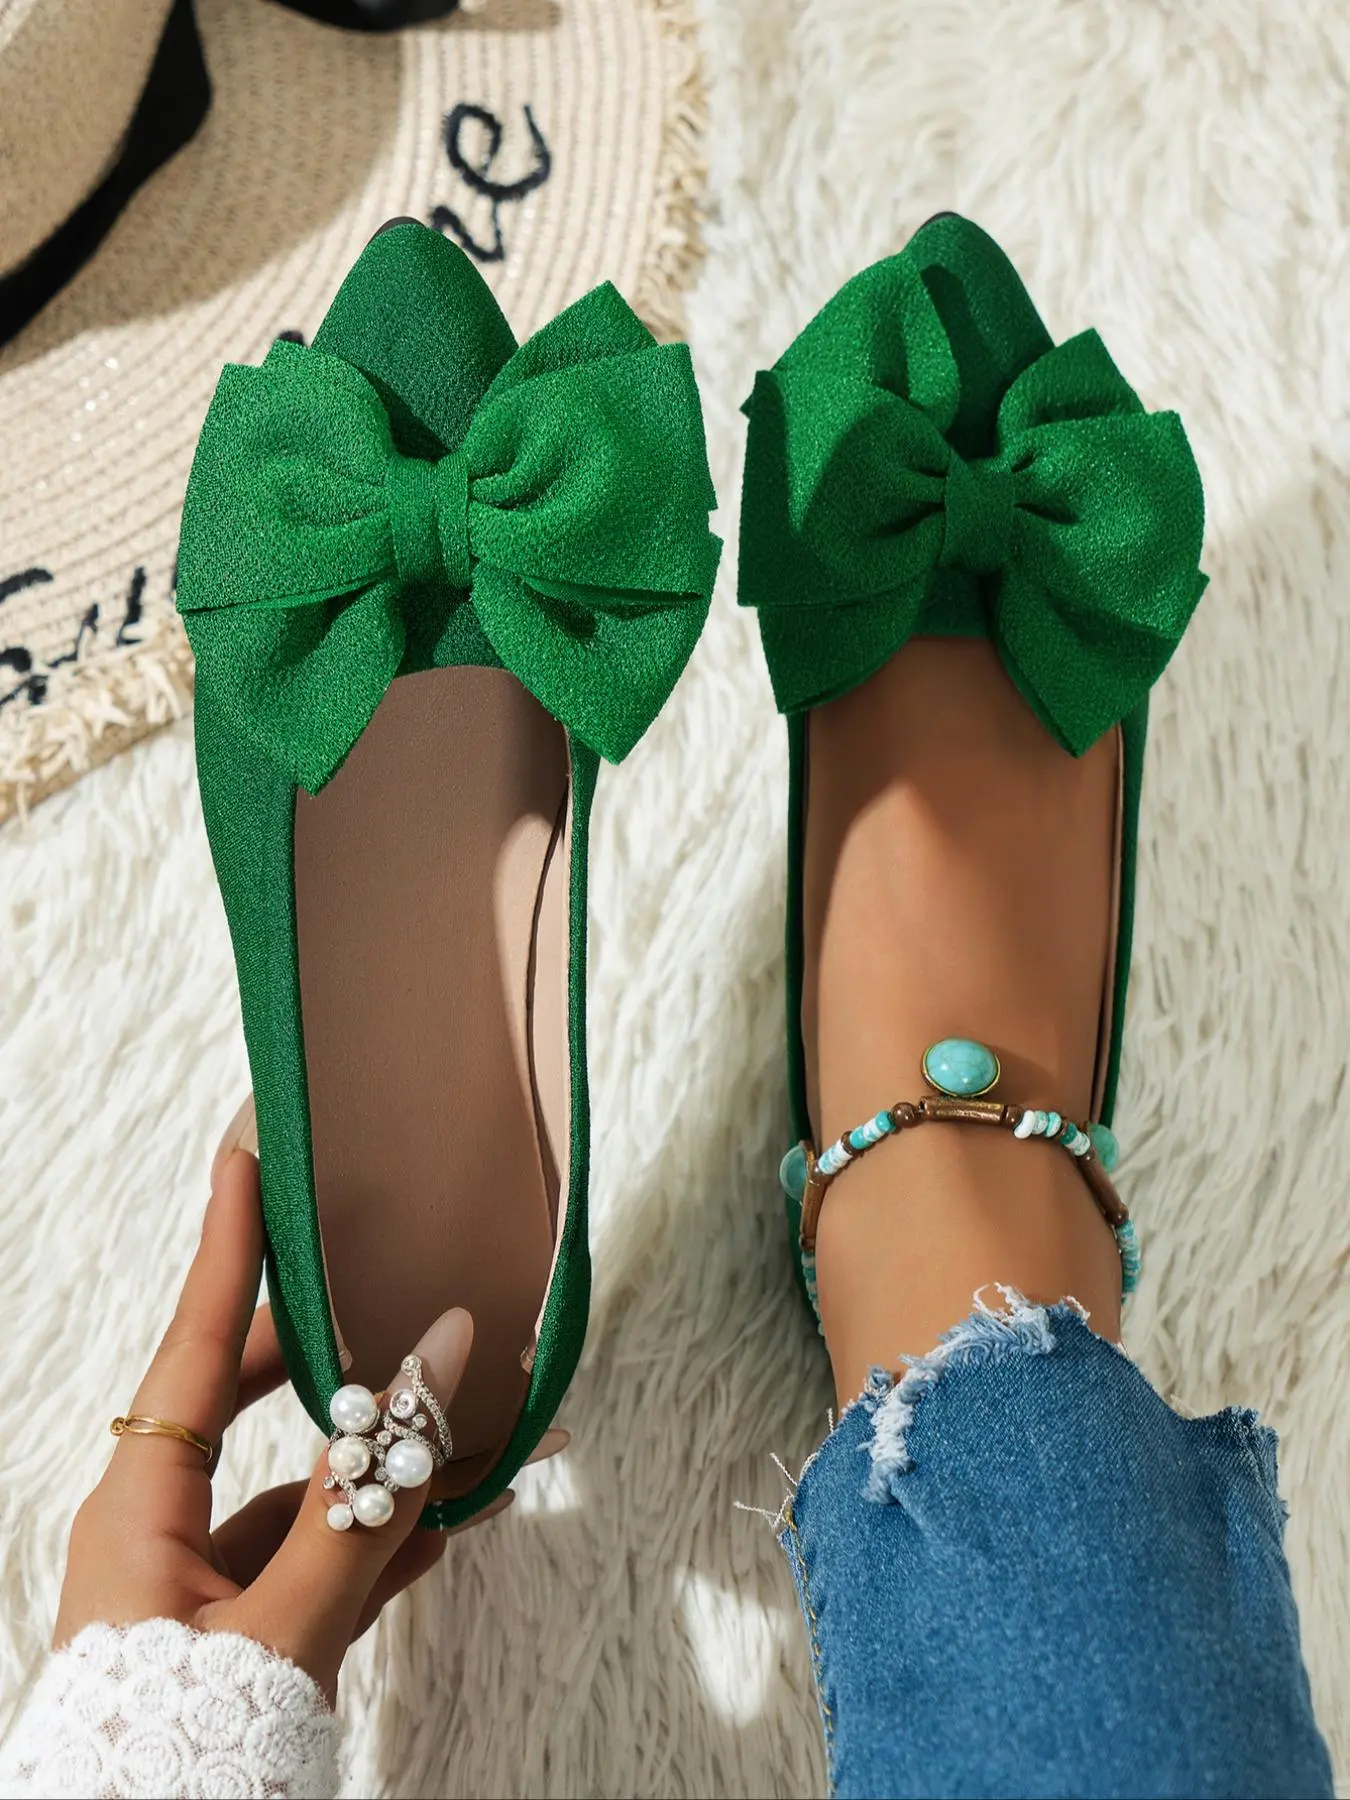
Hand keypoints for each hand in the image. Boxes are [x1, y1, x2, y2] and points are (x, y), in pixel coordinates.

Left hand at [55, 1146, 562, 1700]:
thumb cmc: (181, 1758)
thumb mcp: (282, 1626)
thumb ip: (366, 1500)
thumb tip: (433, 1363)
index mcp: (141, 1505)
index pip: (197, 1340)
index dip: (229, 1241)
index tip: (251, 1152)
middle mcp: (165, 1524)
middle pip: (263, 1400)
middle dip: (348, 1352)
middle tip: (409, 1283)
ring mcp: (206, 1580)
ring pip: (311, 1486)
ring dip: (396, 1459)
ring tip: (489, 1417)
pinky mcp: (247, 1627)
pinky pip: (325, 1555)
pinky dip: (392, 1537)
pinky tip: (465, 1518)